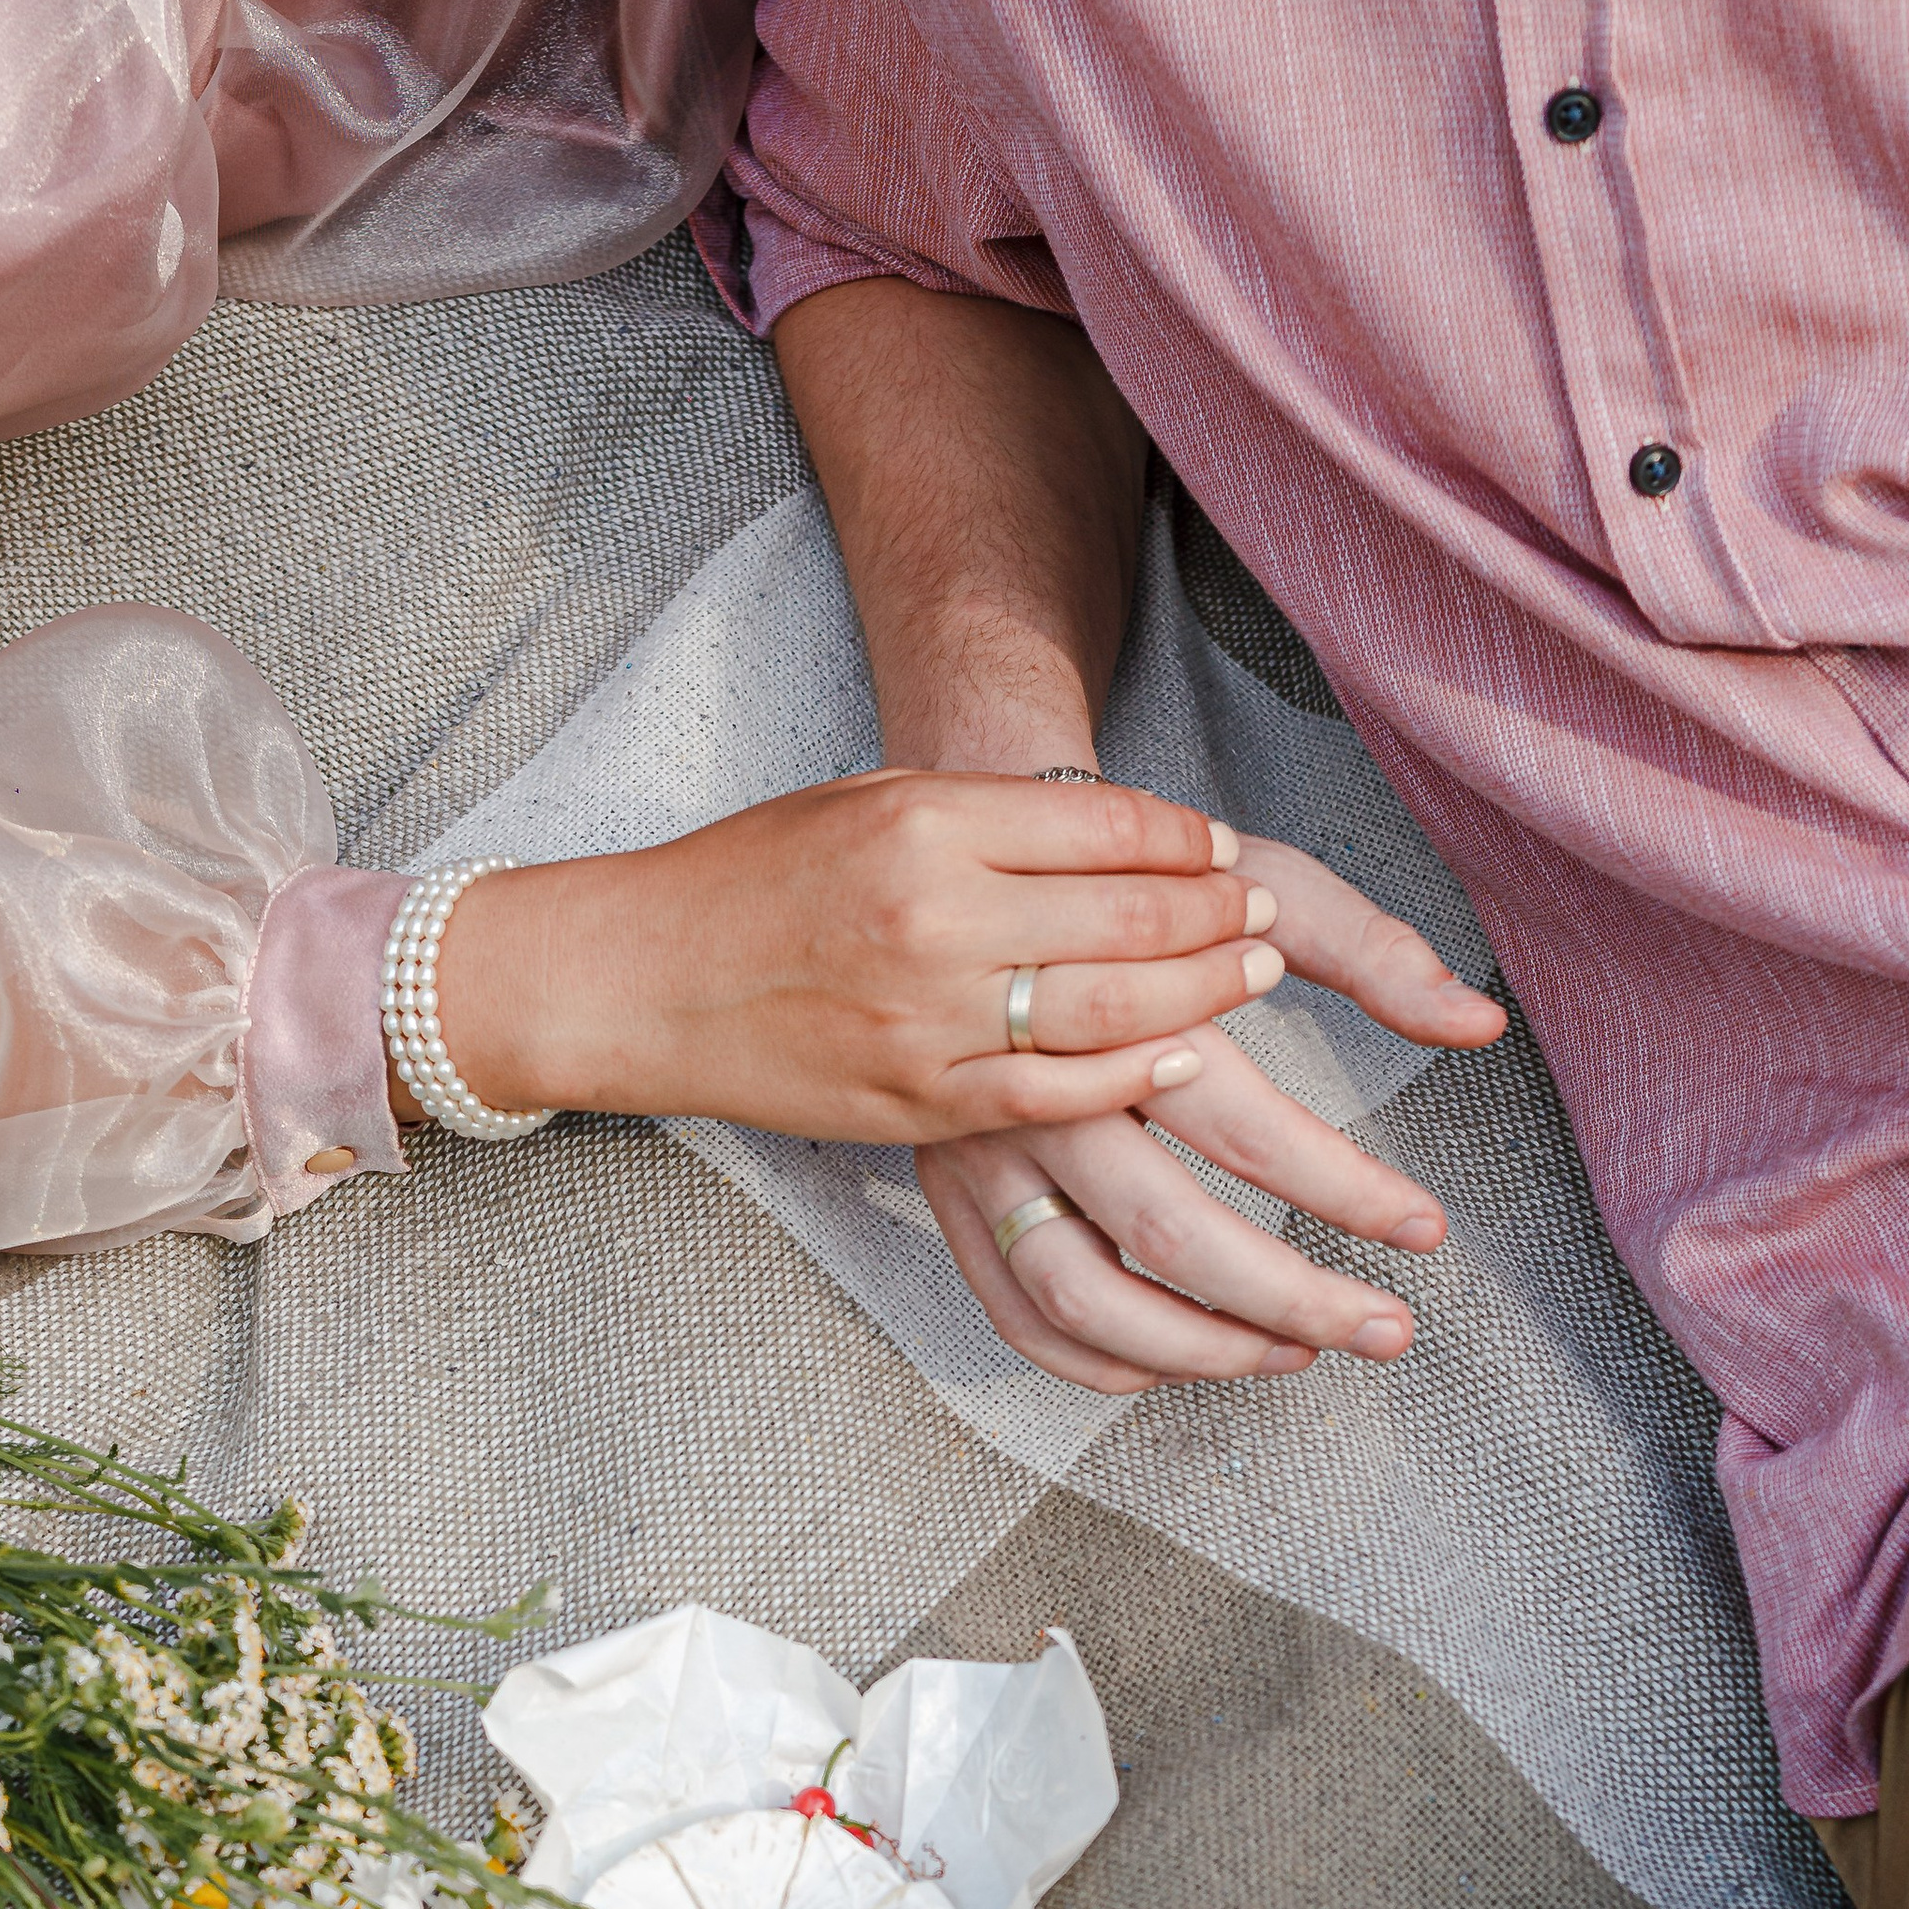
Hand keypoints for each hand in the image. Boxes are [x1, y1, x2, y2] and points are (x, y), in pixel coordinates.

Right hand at [422, 773, 1285, 1139]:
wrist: (640, 979)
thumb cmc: (752, 880)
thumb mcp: (866, 805)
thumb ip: (985, 818)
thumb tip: (1117, 835)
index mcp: (925, 824)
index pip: (1102, 823)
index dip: (1185, 840)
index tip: (1227, 850)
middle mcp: (936, 920)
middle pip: (1129, 917)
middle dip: (1219, 915)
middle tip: (1268, 911)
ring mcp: (932, 1022)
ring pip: (1113, 1010)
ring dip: (1203, 990)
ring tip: (1254, 970)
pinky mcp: (921, 1103)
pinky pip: (1057, 1095)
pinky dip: (1132, 1075)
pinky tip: (1184, 1056)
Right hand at [919, 833, 1506, 1388]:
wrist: (982, 877)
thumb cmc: (1146, 884)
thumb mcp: (1263, 887)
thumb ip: (1373, 952)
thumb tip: (1481, 1024)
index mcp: (1124, 1010)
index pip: (1248, 1129)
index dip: (1348, 1189)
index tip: (1426, 1228)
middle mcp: (1043, 1089)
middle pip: (1167, 1231)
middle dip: (1290, 1298)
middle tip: (1386, 1329)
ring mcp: (983, 1151)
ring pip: (1084, 1294)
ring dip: (1200, 1349)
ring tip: (1297, 1354)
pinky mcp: (950, 1192)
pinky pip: (1017, 1312)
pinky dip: (1099, 1362)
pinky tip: (1183, 1363)